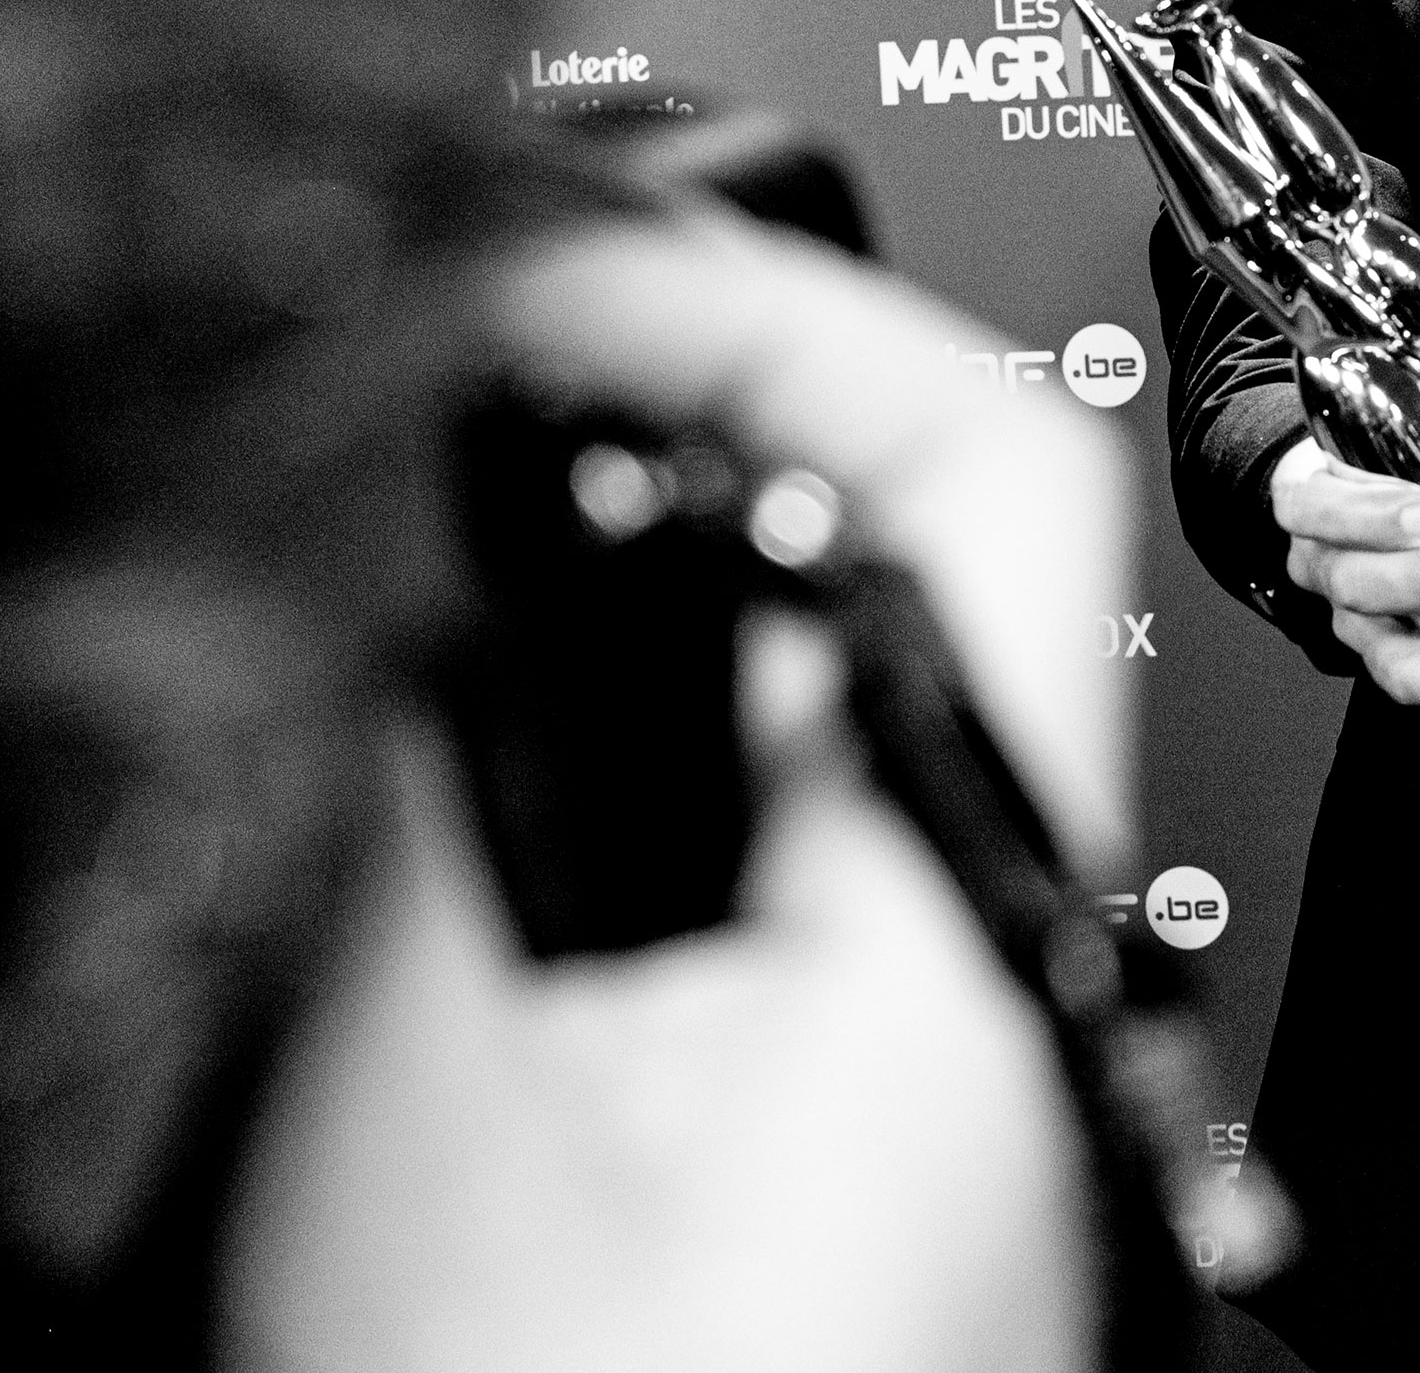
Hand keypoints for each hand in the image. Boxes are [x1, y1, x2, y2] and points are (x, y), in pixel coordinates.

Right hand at [228, 209, 1288, 1372]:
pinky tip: (473, 839)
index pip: (984, 469)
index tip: (563, 270)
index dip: (773, 320)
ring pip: (792, 735)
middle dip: (655, 471)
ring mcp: (928, 1061)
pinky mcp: (834, 1150)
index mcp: (975, 900)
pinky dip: (619, 810)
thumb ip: (470, 759)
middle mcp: (995, 960)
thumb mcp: (449, 1085)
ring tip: (424, 596)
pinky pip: (747, 897)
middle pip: (876, 583)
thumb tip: (459, 526)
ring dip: (617, 645)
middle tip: (442, 413)